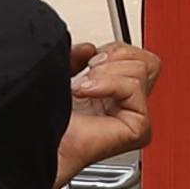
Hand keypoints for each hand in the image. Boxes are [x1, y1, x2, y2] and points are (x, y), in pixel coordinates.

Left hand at [58, 42, 152, 179]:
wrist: (42, 140)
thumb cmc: (48, 123)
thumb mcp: (63, 73)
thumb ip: (78, 56)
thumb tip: (90, 49)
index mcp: (113, 95)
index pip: (136, 57)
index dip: (112, 50)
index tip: (87, 61)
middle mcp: (126, 106)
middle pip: (147, 61)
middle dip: (115, 57)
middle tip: (91, 72)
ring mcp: (135, 117)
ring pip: (142, 70)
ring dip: (107, 73)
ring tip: (86, 87)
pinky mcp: (138, 128)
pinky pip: (134, 88)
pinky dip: (109, 84)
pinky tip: (88, 93)